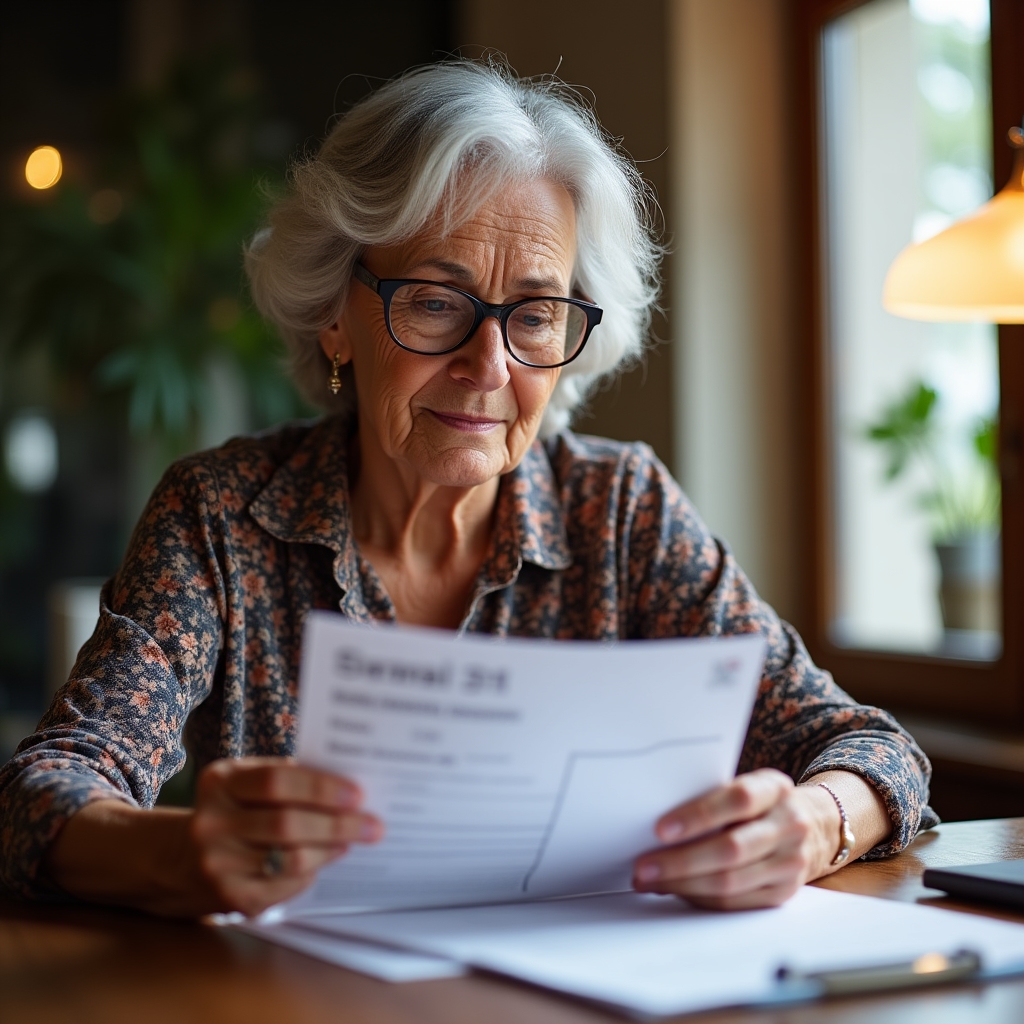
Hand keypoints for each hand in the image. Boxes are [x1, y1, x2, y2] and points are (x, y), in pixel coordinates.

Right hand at [189, 757, 382, 916]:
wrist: (183, 858)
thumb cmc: (236, 808)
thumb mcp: (247, 782)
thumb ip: (288, 779)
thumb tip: (349, 789)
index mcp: (220, 782)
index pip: (277, 781)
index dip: (321, 787)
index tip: (358, 794)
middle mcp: (211, 822)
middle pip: (287, 824)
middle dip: (338, 825)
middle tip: (373, 825)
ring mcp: (218, 864)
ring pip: (291, 859)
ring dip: (330, 850)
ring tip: (352, 840)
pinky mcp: (230, 897)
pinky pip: (286, 886)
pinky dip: (312, 871)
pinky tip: (325, 859)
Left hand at [632, 769, 839, 909]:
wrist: (811, 826)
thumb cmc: (759, 803)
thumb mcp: (745, 786)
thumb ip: (711, 797)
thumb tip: (657, 826)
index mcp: (774, 788)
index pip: (738, 799)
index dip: (698, 814)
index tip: (660, 829)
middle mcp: (789, 825)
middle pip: (732, 848)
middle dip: (681, 861)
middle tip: (643, 866)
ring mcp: (791, 862)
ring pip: (730, 881)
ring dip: (683, 884)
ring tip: (650, 881)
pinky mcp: (783, 892)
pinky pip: (735, 901)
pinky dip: (700, 898)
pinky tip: (676, 890)